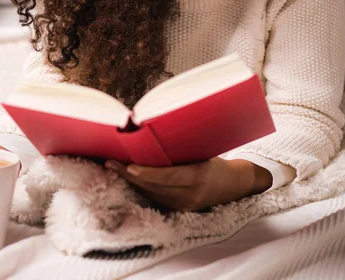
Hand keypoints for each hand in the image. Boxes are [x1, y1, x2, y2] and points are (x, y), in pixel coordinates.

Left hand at [105, 157, 271, 211]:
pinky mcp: (179, 210)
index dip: (147, 173)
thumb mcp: (202, 152)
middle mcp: (190, 195)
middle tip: (110, 162)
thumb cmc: (216, 161)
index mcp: (199, 177)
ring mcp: (184, 206)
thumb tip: (153, 135)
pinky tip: (128, 176)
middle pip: (154, 187)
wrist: (234, 184)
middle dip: (130, 175)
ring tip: (113, 167)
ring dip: (131, 181)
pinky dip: (141, 186)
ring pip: (151, 193)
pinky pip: (155, 197)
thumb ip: (181, 150)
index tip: (128, 165)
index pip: (168, 177)